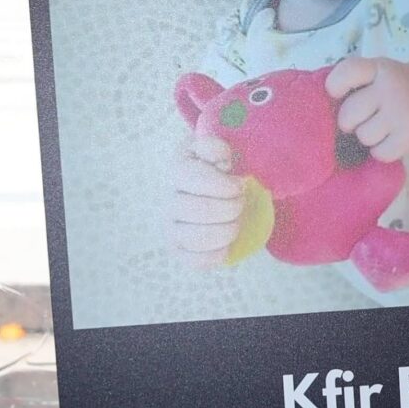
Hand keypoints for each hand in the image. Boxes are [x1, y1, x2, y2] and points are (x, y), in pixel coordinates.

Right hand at [169, 133, 246, 267]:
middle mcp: (169, 200)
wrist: (215, 194)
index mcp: (177, 169)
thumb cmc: (220, 171)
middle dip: (231, 207)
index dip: (224, 185)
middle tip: (240, 203)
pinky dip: (218, 254)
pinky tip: (227, 243)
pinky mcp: (178, 250)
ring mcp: (170, 227)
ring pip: (198, 237)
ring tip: (235, 222)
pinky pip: (196, 261)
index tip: (239, 184)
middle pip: (200, 210)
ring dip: (227, 230)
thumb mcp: (218, 150)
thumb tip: (222, 159)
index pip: (194, 178)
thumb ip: (216, 146)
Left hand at [327, 56, 408, 161]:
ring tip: (381, 128)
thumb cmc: (395, 87)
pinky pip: (380, 153)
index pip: (347, 72)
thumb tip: (324, 112)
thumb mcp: (377, 73)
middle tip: (364, 118)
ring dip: (368, 136)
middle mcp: (391, 88)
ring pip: (364, 136)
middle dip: (351, 121)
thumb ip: (355, 84)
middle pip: (349, 114)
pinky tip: (391, 139)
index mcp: (378, 68)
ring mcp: (402, 112)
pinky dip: (382, 151)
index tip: (337, 94)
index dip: (335, 86)